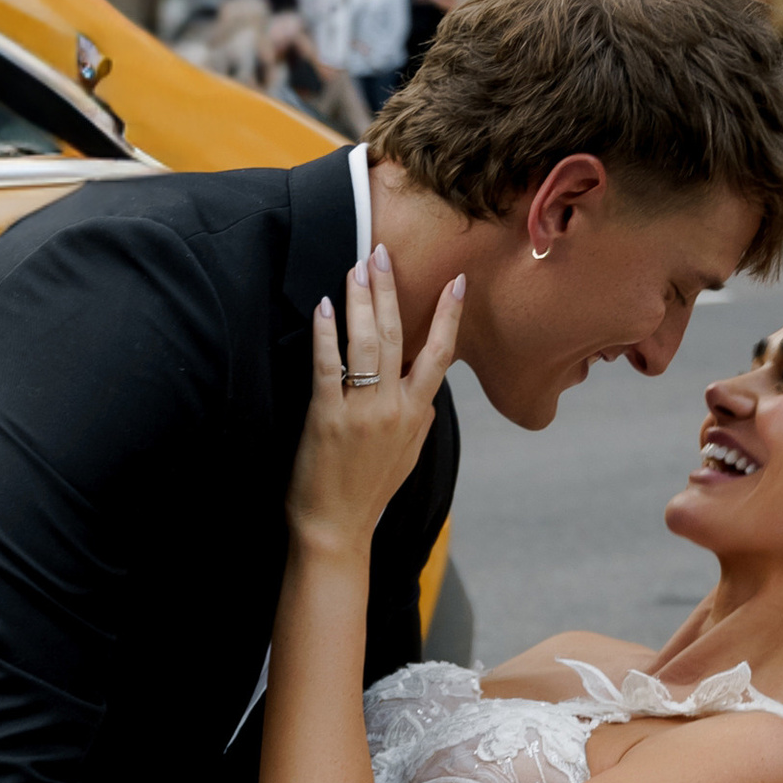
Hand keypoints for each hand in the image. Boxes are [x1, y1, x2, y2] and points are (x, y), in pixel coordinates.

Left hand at [286, 244, 465, 563]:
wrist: (338, 528)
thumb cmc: (369, 491)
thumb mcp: (408, 453)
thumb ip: (418, 416)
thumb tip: (425, 389)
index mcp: (417, 413)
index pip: (439, 354)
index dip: (449, 316)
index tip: (456, 282)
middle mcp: (395, 408)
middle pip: (397, 336)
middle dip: (390, 290)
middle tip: (383, 253)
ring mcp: (363, 411)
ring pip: (366, 343)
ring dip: (361, 300)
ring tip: (358, 266)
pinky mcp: (328, 417)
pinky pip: (329, 366)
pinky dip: (327, 334)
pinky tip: (325, 307)